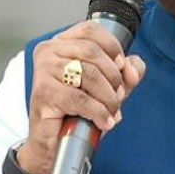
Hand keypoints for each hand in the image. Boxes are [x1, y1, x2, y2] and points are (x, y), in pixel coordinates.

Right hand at [16, 20, 145, 173]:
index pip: (91, 30)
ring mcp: (43, 71)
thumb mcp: (110, 85)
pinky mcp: (43, 94)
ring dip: (109, 98)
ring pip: (90, 75)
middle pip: (93, 52)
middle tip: (119, 97)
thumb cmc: (79, 109)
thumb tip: (131, 69)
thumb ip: (127, 71)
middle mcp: (48, 51)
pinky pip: (81, 99)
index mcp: (62, 42)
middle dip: (114, 77)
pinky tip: (104, 122)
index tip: (122, 67)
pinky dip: (99, 112)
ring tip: (112, 112)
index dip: (112, 47)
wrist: (53, 143)